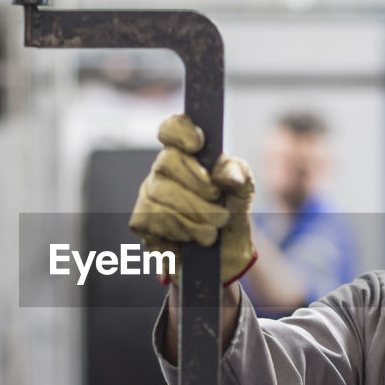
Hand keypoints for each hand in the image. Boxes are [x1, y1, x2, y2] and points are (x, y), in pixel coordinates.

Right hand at [128, 113, 256, 285]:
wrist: (223, 256)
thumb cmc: (230, 213)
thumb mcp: (243, 191)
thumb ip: (238, 175)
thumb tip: (223, 174)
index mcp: (188, 154)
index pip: (172, 128)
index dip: (180, 131)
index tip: (199, 144)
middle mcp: (163, 169)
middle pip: (166, 162)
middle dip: (197, 186)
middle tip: (220, 209)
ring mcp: (148, 194)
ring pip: (160, 195)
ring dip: (194, 216)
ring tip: (214, 231)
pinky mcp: (141, 222)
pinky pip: (152, 220)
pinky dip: (178, 232)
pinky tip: (192, 239)